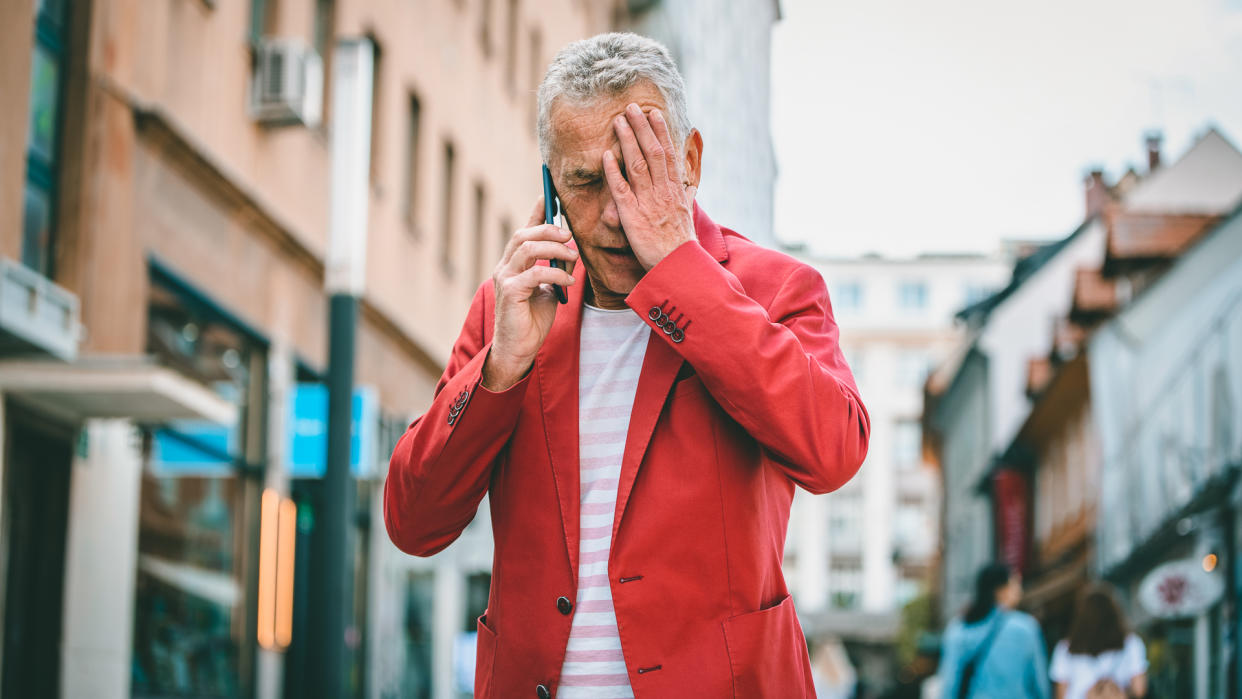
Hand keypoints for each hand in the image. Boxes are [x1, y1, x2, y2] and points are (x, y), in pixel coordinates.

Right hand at [483, 197, 577, 390]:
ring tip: (573, 257)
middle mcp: (504, 267)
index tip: (549, 193)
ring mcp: (504, 279)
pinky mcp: (510, 293)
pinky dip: (556, 273)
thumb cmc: (532, 320)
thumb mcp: (548, 289)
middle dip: (549, 229)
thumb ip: (555, 269)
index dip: (536, 211)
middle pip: (523, 234)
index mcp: (513, 264)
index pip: (524, 230)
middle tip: (571, 236)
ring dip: (554, 248)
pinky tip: (569, 280)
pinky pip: (535, 273)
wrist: (519, 349)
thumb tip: (572, 251)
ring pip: (527, 248)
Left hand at [603, 104, 698, 269]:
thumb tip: (692, 186)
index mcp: (675, 190)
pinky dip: (613, 172)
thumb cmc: (681, 244)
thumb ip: (687, 197)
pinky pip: (621, 190)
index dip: (660, 132)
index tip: (653, 114)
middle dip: (642, 128)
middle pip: (652, 152)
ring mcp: (647, 202)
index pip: (667, 154)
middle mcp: (662, 191)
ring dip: (627, 141)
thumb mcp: (688, 215)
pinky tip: (606, 155)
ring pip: (637, 164)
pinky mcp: (632, 216)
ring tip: (618, 121)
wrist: (677, 266)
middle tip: (631, 107)